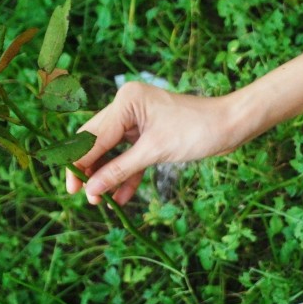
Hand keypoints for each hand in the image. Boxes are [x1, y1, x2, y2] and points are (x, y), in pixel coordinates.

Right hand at [65, 82, 244, 204]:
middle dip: (90, 170)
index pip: (94, 136)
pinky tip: (122, 198)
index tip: (71, 188)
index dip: (80, 163)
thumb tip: (91, 190)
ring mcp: (137, 121)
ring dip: (107, 176)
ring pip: (112, 152)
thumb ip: (119, 170)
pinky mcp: (148, 135)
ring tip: (101, 202)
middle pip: (97, 142)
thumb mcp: (154, 152)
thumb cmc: (196, 130)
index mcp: (125, 101)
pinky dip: (126, 176)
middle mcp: (127, 107)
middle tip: (82, 195)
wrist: (231, 126)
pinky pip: (130, 157)